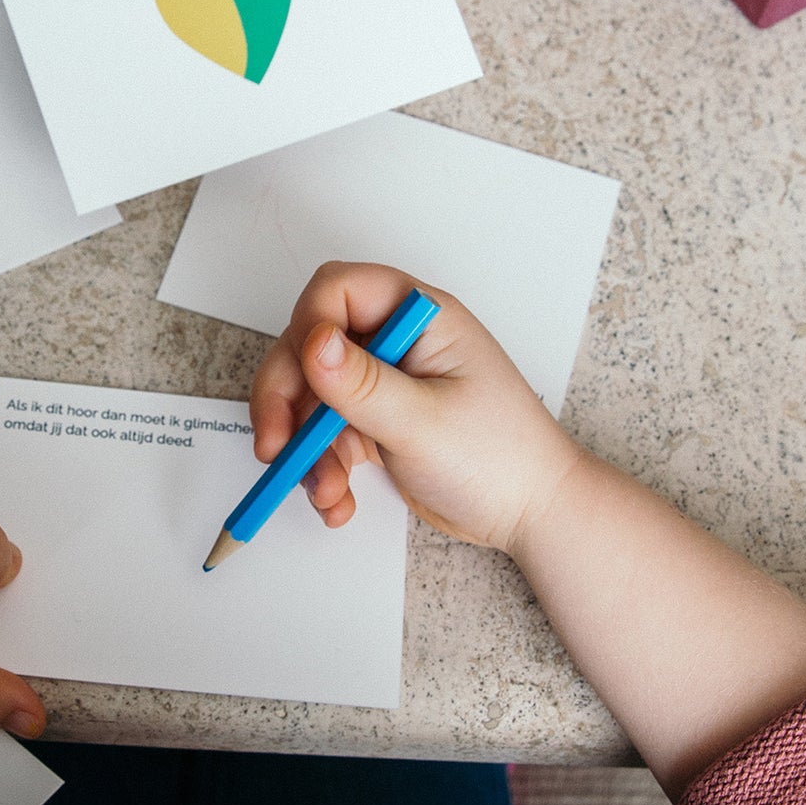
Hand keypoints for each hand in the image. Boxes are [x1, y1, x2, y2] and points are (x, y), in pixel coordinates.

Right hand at [250, 262, 580, 555]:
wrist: (530, 513)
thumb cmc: (501, 457)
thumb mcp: (424, 422)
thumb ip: (362, 384)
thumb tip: (311, 342)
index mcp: (418, 318)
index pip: (338, 291)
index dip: (309, 327)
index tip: (302, 377)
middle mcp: (396, 342)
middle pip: (309, 347)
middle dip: (286, 399)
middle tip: (275, 446)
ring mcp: (384, 383)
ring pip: (310, 398)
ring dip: (304, 449)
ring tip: (324, 493)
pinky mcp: (375, 422)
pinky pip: (325, 436)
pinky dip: (322, 471)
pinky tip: (338, 502)